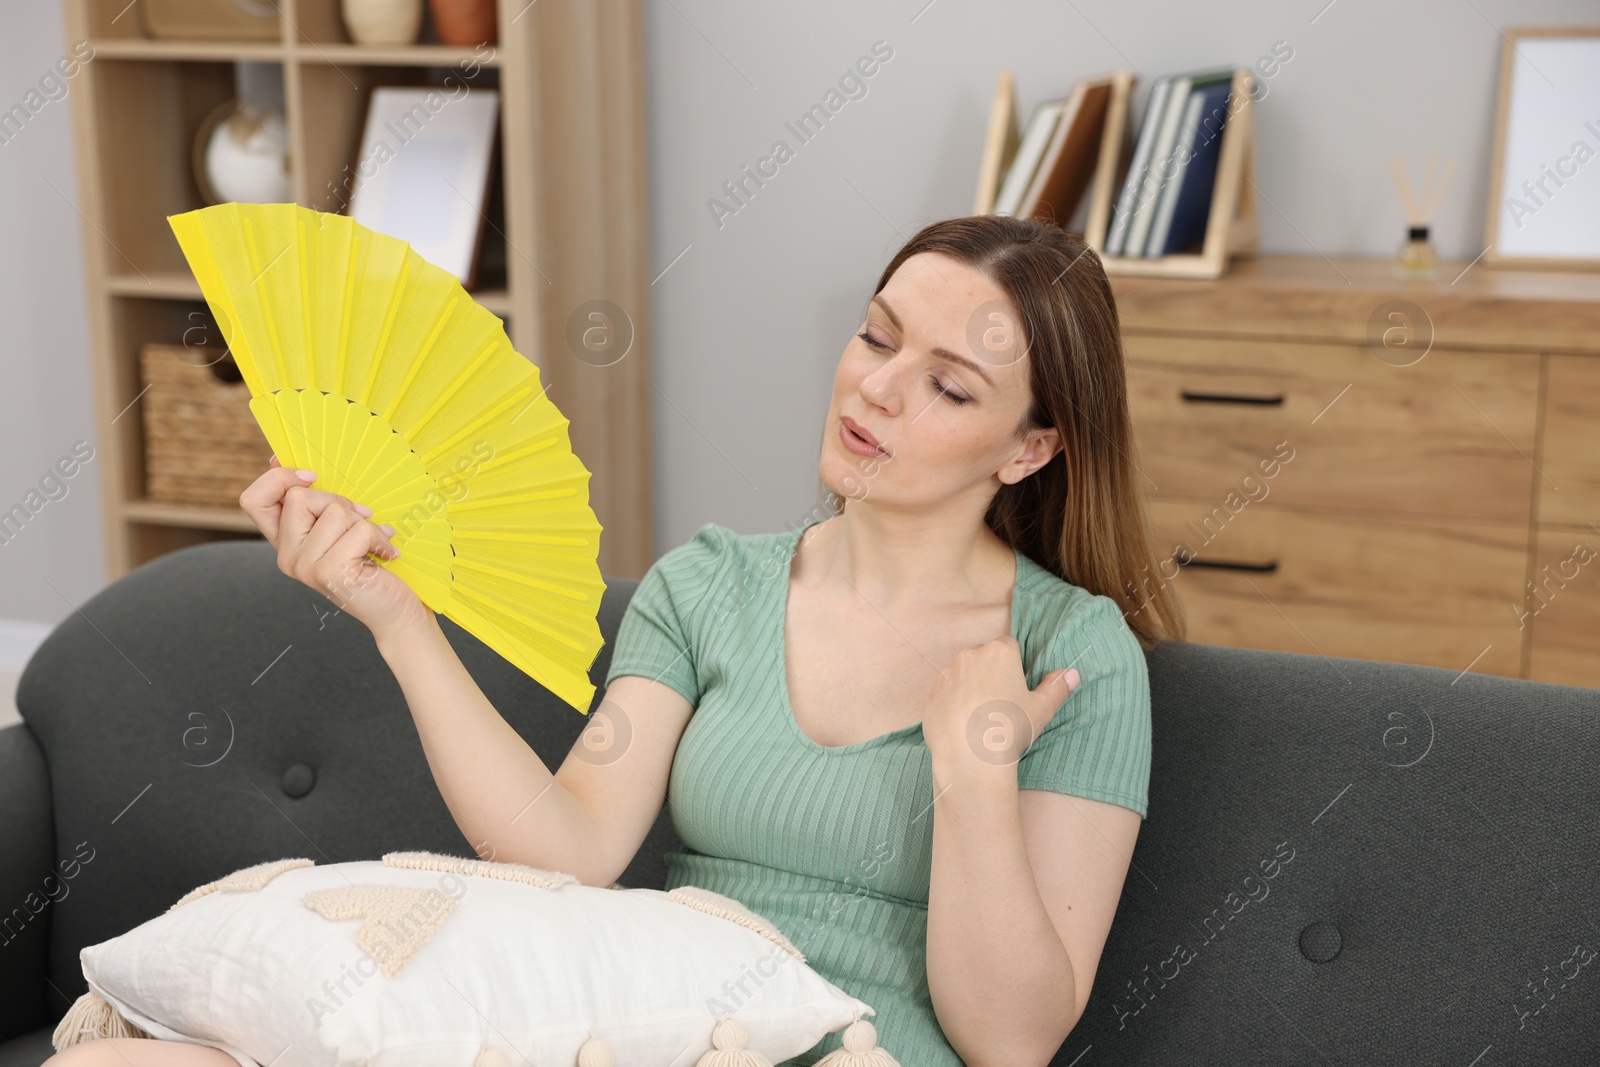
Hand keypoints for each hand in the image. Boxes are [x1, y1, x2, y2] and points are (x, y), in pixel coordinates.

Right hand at [239, 456, 430, 640]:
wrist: (395, 611)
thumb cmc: (372, 565)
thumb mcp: (340, 529)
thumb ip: (317, 502)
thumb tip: (281, 458)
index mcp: (284, 543)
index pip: (252, 501)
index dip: (278, 479)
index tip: (312, 476)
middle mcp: (286, 556)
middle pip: (299, 496)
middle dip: (339, 501)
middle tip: (361, 524)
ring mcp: (304, 566)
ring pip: (333, 511)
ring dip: (365, 523)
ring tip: (374, 545)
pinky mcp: (329, 571)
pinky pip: (358, 528)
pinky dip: (379, 537)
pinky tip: (385, 555)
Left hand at [919, 634, 1079, 778]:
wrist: (970, 756)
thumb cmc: (1010, 728)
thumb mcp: (1042, 709)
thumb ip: (1057, 688)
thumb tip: (1071, 674)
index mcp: (999, 652)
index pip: (1009, 646)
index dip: (1014, 665)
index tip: (1016, 686)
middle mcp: (969, 656)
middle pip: (983, 657)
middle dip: (990, 673)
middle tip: (1000, 703)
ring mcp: (946, 674)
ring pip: (961, 674)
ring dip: (969, 687)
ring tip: (980, 716)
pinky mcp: (930, 694)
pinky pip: (944, 693)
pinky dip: (951, 703)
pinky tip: (961, 724)